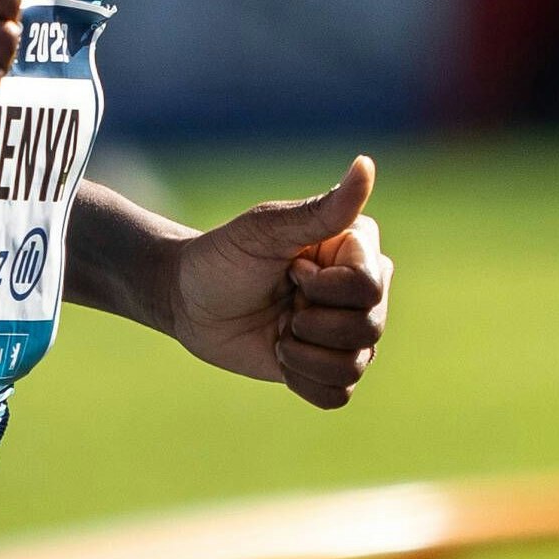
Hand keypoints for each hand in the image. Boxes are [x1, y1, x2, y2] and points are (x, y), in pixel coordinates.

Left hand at [166, 156, 392, 408]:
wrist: (188, 300)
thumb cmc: (224, 255)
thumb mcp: (267, 229)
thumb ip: (323, 209)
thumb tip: (366, 164)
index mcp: (356, 248)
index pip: (370, 285)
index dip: (324, 287)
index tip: (291, 270)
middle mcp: (362, 291)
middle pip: (370, 327)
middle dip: (311, 323)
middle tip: (282, 301)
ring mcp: (347, 332)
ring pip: (357, 365)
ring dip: (304, 355)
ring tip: (279, 334)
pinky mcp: (327, 367)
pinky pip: (340, 395)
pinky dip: (305, 381)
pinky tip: (281, 357)